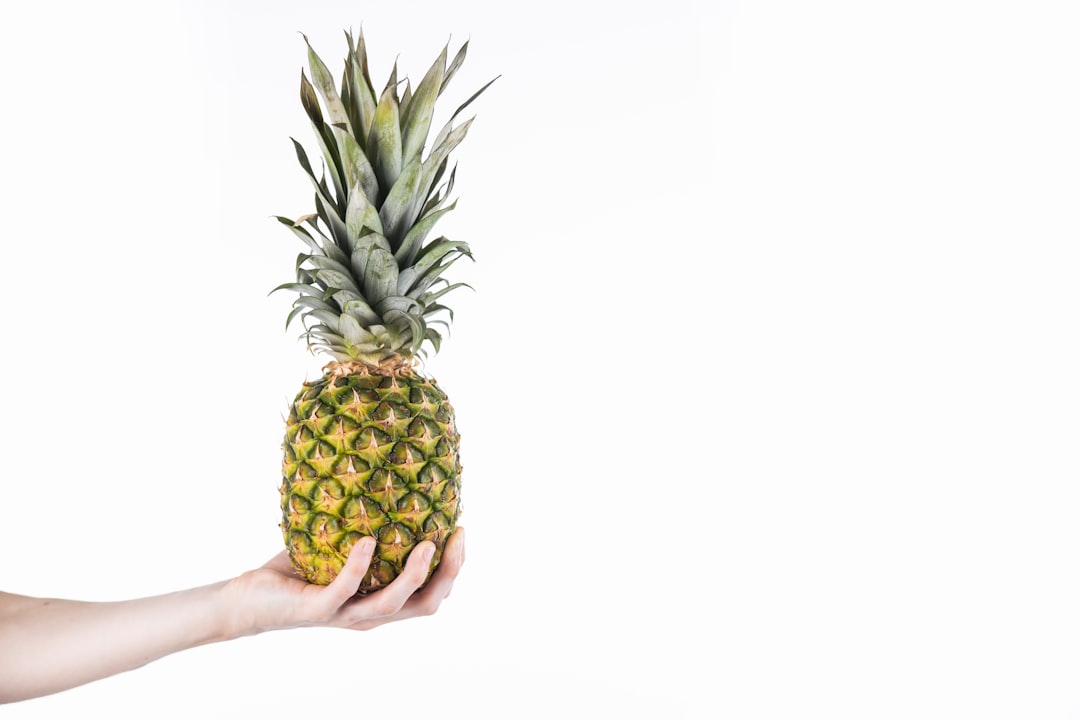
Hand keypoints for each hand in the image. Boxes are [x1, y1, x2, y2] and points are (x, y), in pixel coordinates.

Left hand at [223, 527, 465, 635]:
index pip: (430, 596)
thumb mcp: (338, 550)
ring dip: (415, 574)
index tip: (461, 533)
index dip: (454, 570)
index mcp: (379, 604)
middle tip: (457, 537)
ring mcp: (343, 615)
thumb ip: (365, 529)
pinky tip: (368, 540)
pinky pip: (343, 590)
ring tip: (427, 543)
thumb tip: (387, 480)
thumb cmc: (295, 572)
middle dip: (448, 573)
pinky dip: (359, 566)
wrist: (246, 602)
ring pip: (392, 604)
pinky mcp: (315, 610)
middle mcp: (368, 616)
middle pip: (425, 605)